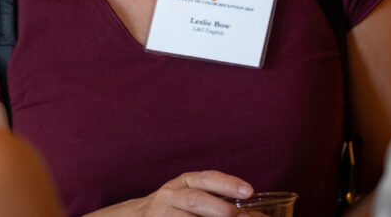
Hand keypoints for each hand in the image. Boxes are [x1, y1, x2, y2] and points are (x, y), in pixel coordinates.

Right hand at [130, 170, 254, 216]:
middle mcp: (171, 195)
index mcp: (184, 183)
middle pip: (195, 199)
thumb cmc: (174, 207)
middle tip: (240, 216)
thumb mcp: (191, 195)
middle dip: (220, 209)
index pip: (207, 179)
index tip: (248, 190)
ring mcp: (162, 213)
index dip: (227, 184)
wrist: (137, 216)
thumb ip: (218, 200)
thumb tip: (253, 215)